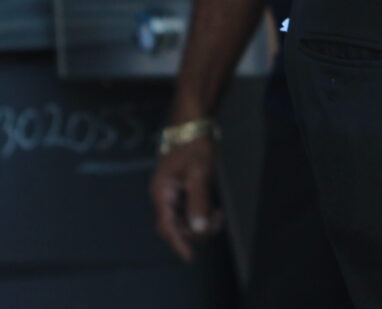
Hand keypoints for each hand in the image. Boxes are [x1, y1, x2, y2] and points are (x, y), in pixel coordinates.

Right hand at [150, 130, 222, 261]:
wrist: (193, 123)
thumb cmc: (195, 146)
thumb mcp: (199, 174)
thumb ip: (198, 202)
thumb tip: (198, 228)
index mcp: (162, 193)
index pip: (167, 226)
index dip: (179, 243)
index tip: (190, 257)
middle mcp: (163, 195)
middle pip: (175, 226)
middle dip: (195, 230)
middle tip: (217, 222)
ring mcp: (170, 192)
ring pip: (182, 219)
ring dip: (200, 222)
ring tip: (219, 215)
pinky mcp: (179, 188)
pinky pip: (187, 209)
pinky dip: (200, 213)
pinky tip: (214, 210)